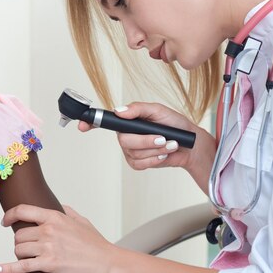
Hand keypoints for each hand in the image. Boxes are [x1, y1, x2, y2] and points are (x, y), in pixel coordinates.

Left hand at [0, 204, 116, 272]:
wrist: (108, 263)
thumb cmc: (97, 245)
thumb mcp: (82, 222)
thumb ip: (68, 212)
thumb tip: (60, 206)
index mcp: (55, 217)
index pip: (24, 210)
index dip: (10, 215)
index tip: (5, 221)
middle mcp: (49, 229)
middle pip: (19, 234)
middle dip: (21, 243)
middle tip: (29, 250)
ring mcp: (48, 247)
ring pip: (19, 249)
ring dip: (21, 255)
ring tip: (31, 260)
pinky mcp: (49, 264)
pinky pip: (21, 266)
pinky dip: (7, 269)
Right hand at [98, 102, 213, 173]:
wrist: (190, 145)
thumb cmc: (175, 125)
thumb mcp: (158, 111)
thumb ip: (138, 109)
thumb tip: (120, 110)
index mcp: (127, 120)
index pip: (104, 121)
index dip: (90, 122)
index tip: (82, 125)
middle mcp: (125, 134)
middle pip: (124, 140)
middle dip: (146, 140)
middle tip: (162, 137)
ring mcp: (131, 150)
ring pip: (134, 153)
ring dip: (155, 150)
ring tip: (168, 143)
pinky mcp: (138, 163)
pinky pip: (140, 164)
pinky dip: (155, 159)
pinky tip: (163, 154)